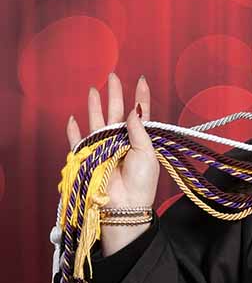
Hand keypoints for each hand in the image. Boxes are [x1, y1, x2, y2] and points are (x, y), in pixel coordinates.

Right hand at [66, 72, 159, 254]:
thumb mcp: (147, 154)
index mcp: (139, 141)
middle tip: (112, 76)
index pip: (139, 116)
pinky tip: (73, 119)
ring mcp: (105, 149)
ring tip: (94, 90)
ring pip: (98, 123)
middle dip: (115, 95)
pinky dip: (74, 131)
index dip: (140, 98)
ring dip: (95, 107)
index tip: (141, 81)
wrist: (125, 206)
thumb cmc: (141, 183)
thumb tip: (134, 109)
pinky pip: (78, 142)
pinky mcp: (89, 158)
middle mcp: (121, 142)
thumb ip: (139, 130)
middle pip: (116, 114)